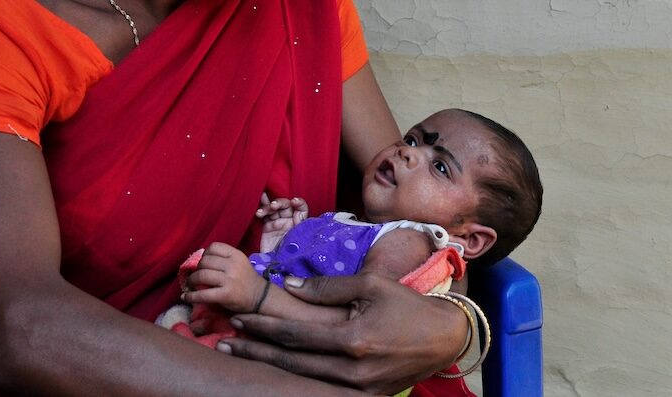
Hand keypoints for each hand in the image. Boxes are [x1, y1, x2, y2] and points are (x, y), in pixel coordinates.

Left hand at [183, 241, 266, 313]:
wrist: (260, 297)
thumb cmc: (246, 279)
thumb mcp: (239, 263)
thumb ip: (223, 259)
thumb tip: (200, 261)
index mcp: (236, 255)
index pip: (214, 247)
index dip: (204, 254)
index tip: (203, 263)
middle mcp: (233, 265)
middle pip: (205, 261)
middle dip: (196, 269)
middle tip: (194, 276)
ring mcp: (229, 280)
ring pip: (201, 275)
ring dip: (191, 281)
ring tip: (190, 285)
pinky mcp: (225, 295)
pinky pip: (203, 294)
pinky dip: (191, 296)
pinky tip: (186, 297)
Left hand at [218, 273, 467, 393]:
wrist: (445, 337)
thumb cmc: (408, 305)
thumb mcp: (372, 285)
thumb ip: (329, 287)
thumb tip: (290, 286)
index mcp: (353, 339)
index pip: (296, 334)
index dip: (264, 328)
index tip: (240, 320)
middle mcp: (353, 369)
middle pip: (292, 362)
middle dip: (256, 351)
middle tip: (225, 343)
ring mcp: (360, 389)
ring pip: (304, 380)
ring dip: (271, 369)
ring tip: (243, 358)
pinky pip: (325, 390)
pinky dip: (299, 382)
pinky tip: (280, 375)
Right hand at [256, 193, 308, 252]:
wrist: (278, 270)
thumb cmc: (291, 258)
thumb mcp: (299, 244)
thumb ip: (299, 228)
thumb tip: (298, 213)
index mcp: (300, 224)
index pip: (301, 209)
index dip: (299, 203)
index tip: (294, 202)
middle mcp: (290, 222)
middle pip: (286, 206)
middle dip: (280, 203)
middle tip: (274, 206)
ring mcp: (278, 224)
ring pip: (274, 209)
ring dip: (270, 206)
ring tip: (266, 209)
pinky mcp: (267, 228)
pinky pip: (265, 216)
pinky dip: (262, 210)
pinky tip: (259, 211)